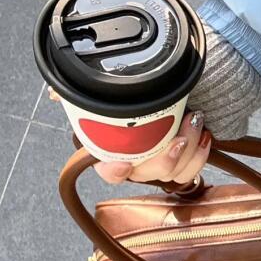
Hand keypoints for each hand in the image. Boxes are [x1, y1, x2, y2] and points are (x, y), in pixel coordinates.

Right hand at [46, 90, 212, 185]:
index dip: (115, 170)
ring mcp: (161, 162)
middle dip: (167, 157)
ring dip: (189, 151)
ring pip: (174, 173)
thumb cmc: (138, 93)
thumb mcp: (109, 90)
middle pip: (149, 173)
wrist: (177, 88)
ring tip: (196, 123)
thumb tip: (55, 94)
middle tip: (179, 134)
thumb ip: (82, 94)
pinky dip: (201, 155)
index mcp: (115, 150)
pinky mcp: (184, 160)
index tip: (125, 161)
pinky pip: (192, 172)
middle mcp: (138, 161)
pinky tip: (204, 136)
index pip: (109, 171)